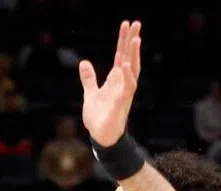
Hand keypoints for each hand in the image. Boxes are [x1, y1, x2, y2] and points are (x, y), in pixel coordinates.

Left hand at [79, 20, 140, 147]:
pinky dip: (126, 76)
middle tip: (136, 23)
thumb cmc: (98, 117)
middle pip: (129, 57)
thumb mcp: (90, 94)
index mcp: (115, 80)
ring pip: (132, 69)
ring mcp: (124, 92)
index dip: (123, 40)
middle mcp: (122, 83)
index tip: (127, 24)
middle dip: (132, 41)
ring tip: (136, 38)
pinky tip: (124, 64)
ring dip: (134, 54)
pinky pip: (127, 87)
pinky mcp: (121, 103)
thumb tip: (84, 62)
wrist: (100, 137)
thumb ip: (89, 79)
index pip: (121, 55)